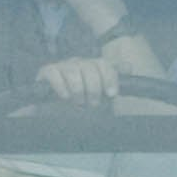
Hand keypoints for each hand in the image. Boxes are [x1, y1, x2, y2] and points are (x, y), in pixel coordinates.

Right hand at [39, 39, 168, 106]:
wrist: (59, 113)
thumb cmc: (84, 103)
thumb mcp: (102, 95)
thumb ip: (114, 81)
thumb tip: (129, 67)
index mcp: (94, 67)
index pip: (104, 64)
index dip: (109, 78)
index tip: (111, 95)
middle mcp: (80, 63)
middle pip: (90, 67)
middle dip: (94, 88)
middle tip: (93, 104)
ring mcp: (64, 66)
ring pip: (73, 70)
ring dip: (78, 89)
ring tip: (79, 103)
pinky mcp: (47, 71)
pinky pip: (54, 73)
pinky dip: (61, 86)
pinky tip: (65, 97)